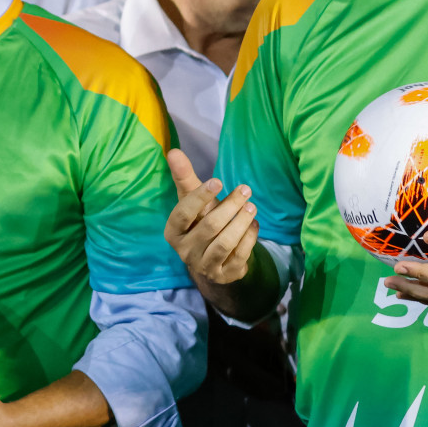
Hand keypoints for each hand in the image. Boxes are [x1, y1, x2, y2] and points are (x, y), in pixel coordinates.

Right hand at [163, 149, 256, 287]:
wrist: (214, 257)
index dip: (200, 197)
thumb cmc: (201, 220)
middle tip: (245, 190)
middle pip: (209, 227)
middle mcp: (185, 251)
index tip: (218, 181)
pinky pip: (239, 256)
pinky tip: (254, 223)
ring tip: (252, 206)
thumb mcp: (192, 199)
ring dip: (241, 222)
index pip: (182, 214)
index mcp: (173, 232)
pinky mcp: (224, 275)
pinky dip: (249, 238)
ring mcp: (204, 266)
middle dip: (229, 207)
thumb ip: (184, 177)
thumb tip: (173, 151)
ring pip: (225, 243)